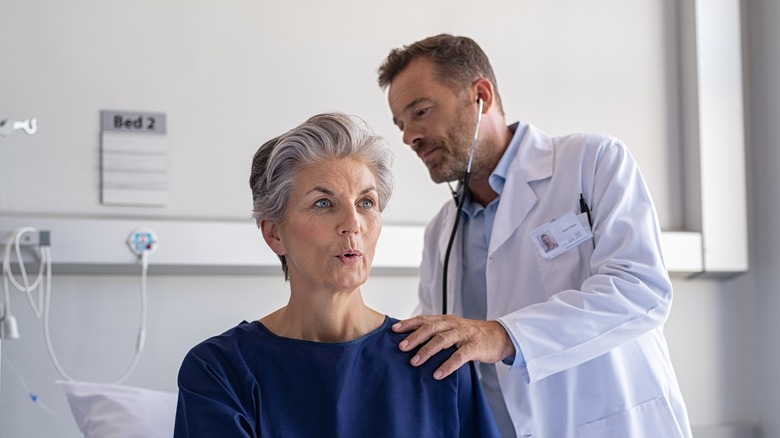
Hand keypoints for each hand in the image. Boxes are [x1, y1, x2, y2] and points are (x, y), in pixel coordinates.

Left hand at [392, 314, 515, 379]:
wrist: (499, 336)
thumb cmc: (471, 335)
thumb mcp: (452, 329)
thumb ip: (436, 332)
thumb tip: (411, 341)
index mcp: (446, 320)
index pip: (424, 319)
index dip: (408, 323)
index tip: (393, 330)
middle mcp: (453, 324)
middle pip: (430, 328)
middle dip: (414, 337)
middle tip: (401, 348)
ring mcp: (464, 335)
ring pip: (442, 340)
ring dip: (427, 351)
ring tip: (414, 362)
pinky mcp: (475, 347)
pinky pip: (459, 356)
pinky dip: (447, 365)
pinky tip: (438, 374)